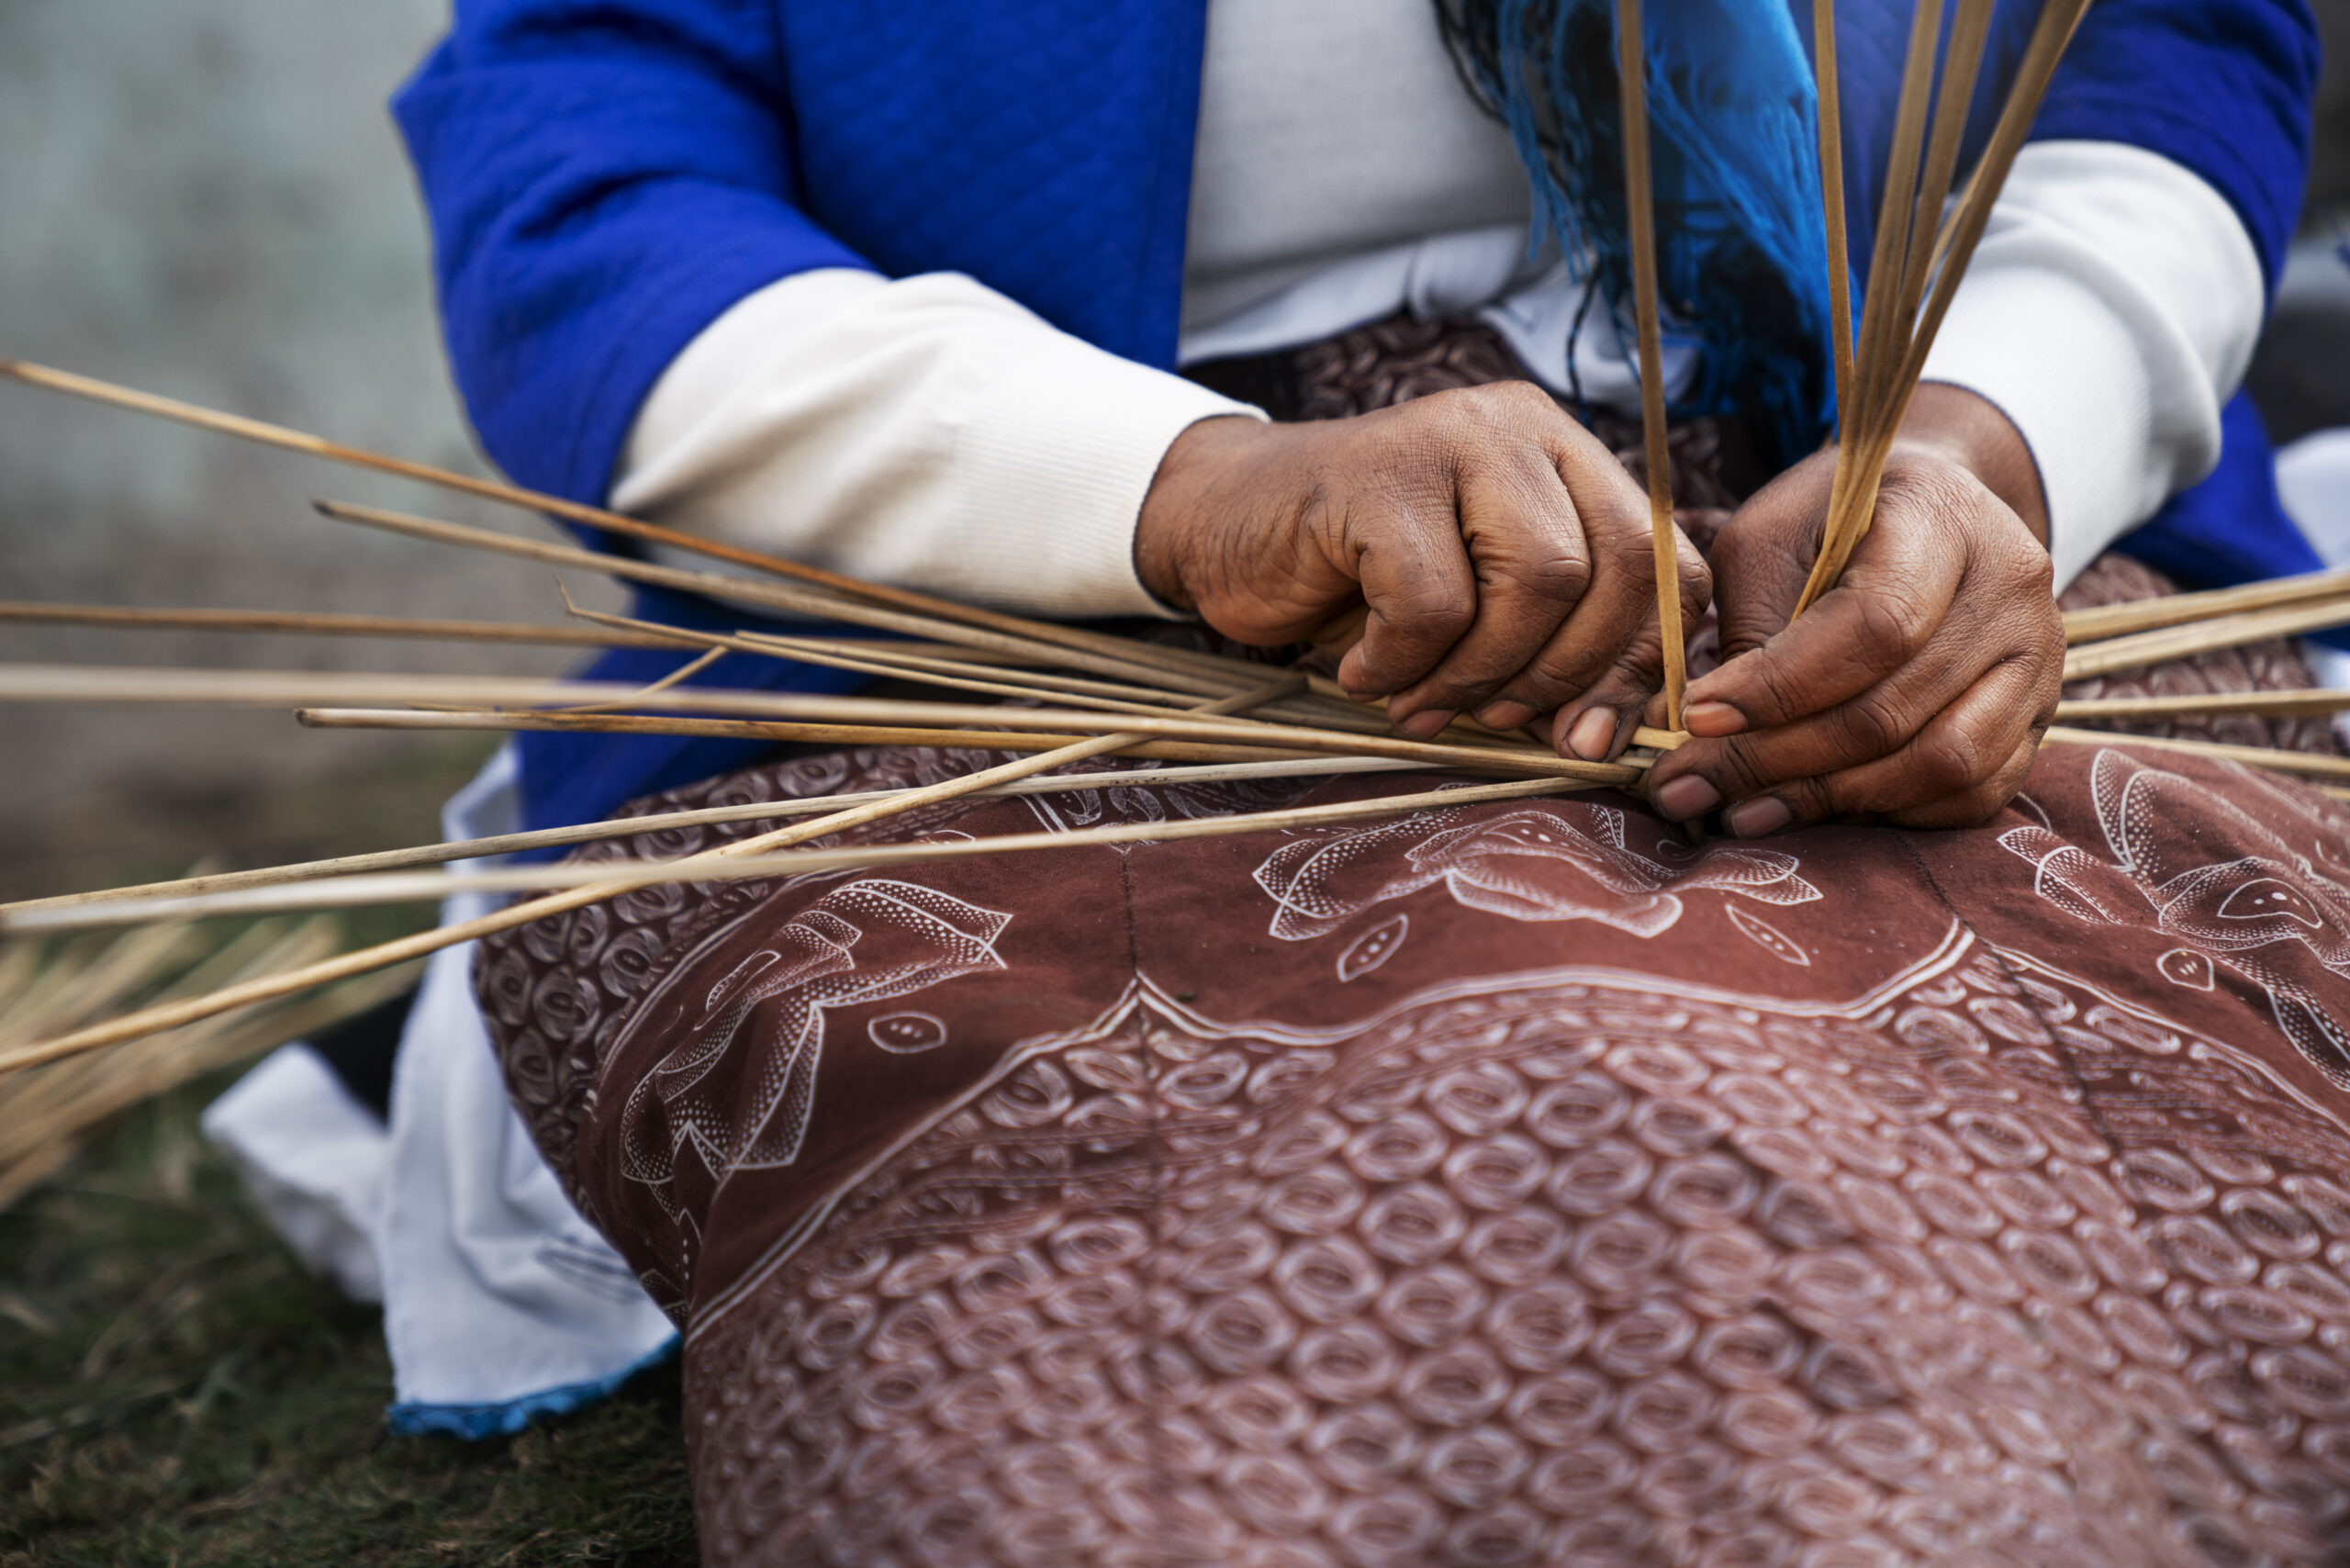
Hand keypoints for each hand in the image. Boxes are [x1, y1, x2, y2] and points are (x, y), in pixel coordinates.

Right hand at [1135, 382, 1709, 749]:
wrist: (1218, 526)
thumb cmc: (1351, 577)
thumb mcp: (1472, 608)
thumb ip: (1545, 648)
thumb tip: (1607, 738)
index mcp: (1564, 455)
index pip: (1661, 558)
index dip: (1641, 660)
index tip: (1592, 732)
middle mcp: (1520, 430)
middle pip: (1615, 568)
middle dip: (1567, 674)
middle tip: (1505, 724)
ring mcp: (1451, 439)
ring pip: (1538, 582)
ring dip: (1481, 674)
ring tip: (1421, 701)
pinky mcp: (1377, 476)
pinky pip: (1433, 602)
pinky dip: (1400, 665)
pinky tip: (1360, 670)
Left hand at [1642, 383, 2062, 833]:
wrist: (1931, 516)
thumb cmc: (1830, 525)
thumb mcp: (1770, 538)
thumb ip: (1750, 624)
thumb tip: (1700, 732)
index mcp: (1943, 519)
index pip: (1875, 625)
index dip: (1781, 686)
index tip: (1697, 716)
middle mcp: (2011, 589)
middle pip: (1896, 706)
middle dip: (1778, 758)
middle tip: (1687, 785)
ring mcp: (2039, 658)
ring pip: (1942, 761)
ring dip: (1829, 799)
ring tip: (1741, 811)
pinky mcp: (2038, 716)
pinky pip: (1973, 792)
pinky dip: (1890, 814)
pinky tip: (1816, 809)